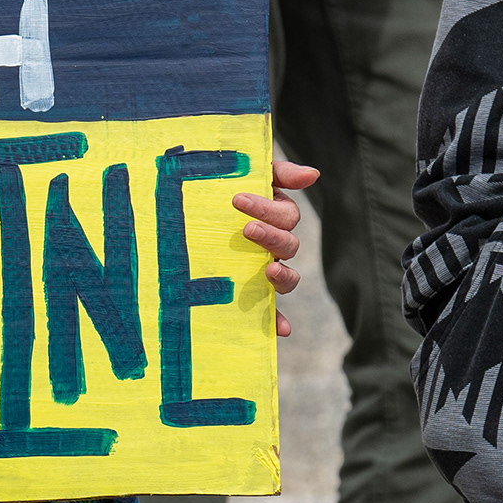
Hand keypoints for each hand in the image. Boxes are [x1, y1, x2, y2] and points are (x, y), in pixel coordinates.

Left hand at [233, 154, 316, 338]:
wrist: (188, 206)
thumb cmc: (219, 190)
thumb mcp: (247, 175)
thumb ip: (278, 172)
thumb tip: (313, 175)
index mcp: (274, 217)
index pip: (286, 215)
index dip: (267, 208)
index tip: (237, 199)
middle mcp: (272, 246)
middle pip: (289, 246)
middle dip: (271, 237)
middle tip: (246, 230)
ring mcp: (262, 271)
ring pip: (287, 278)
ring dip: (283, 276)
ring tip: (268, 271)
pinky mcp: (250, 294)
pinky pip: (270, 311)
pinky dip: (279, 320)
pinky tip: (282, 329)